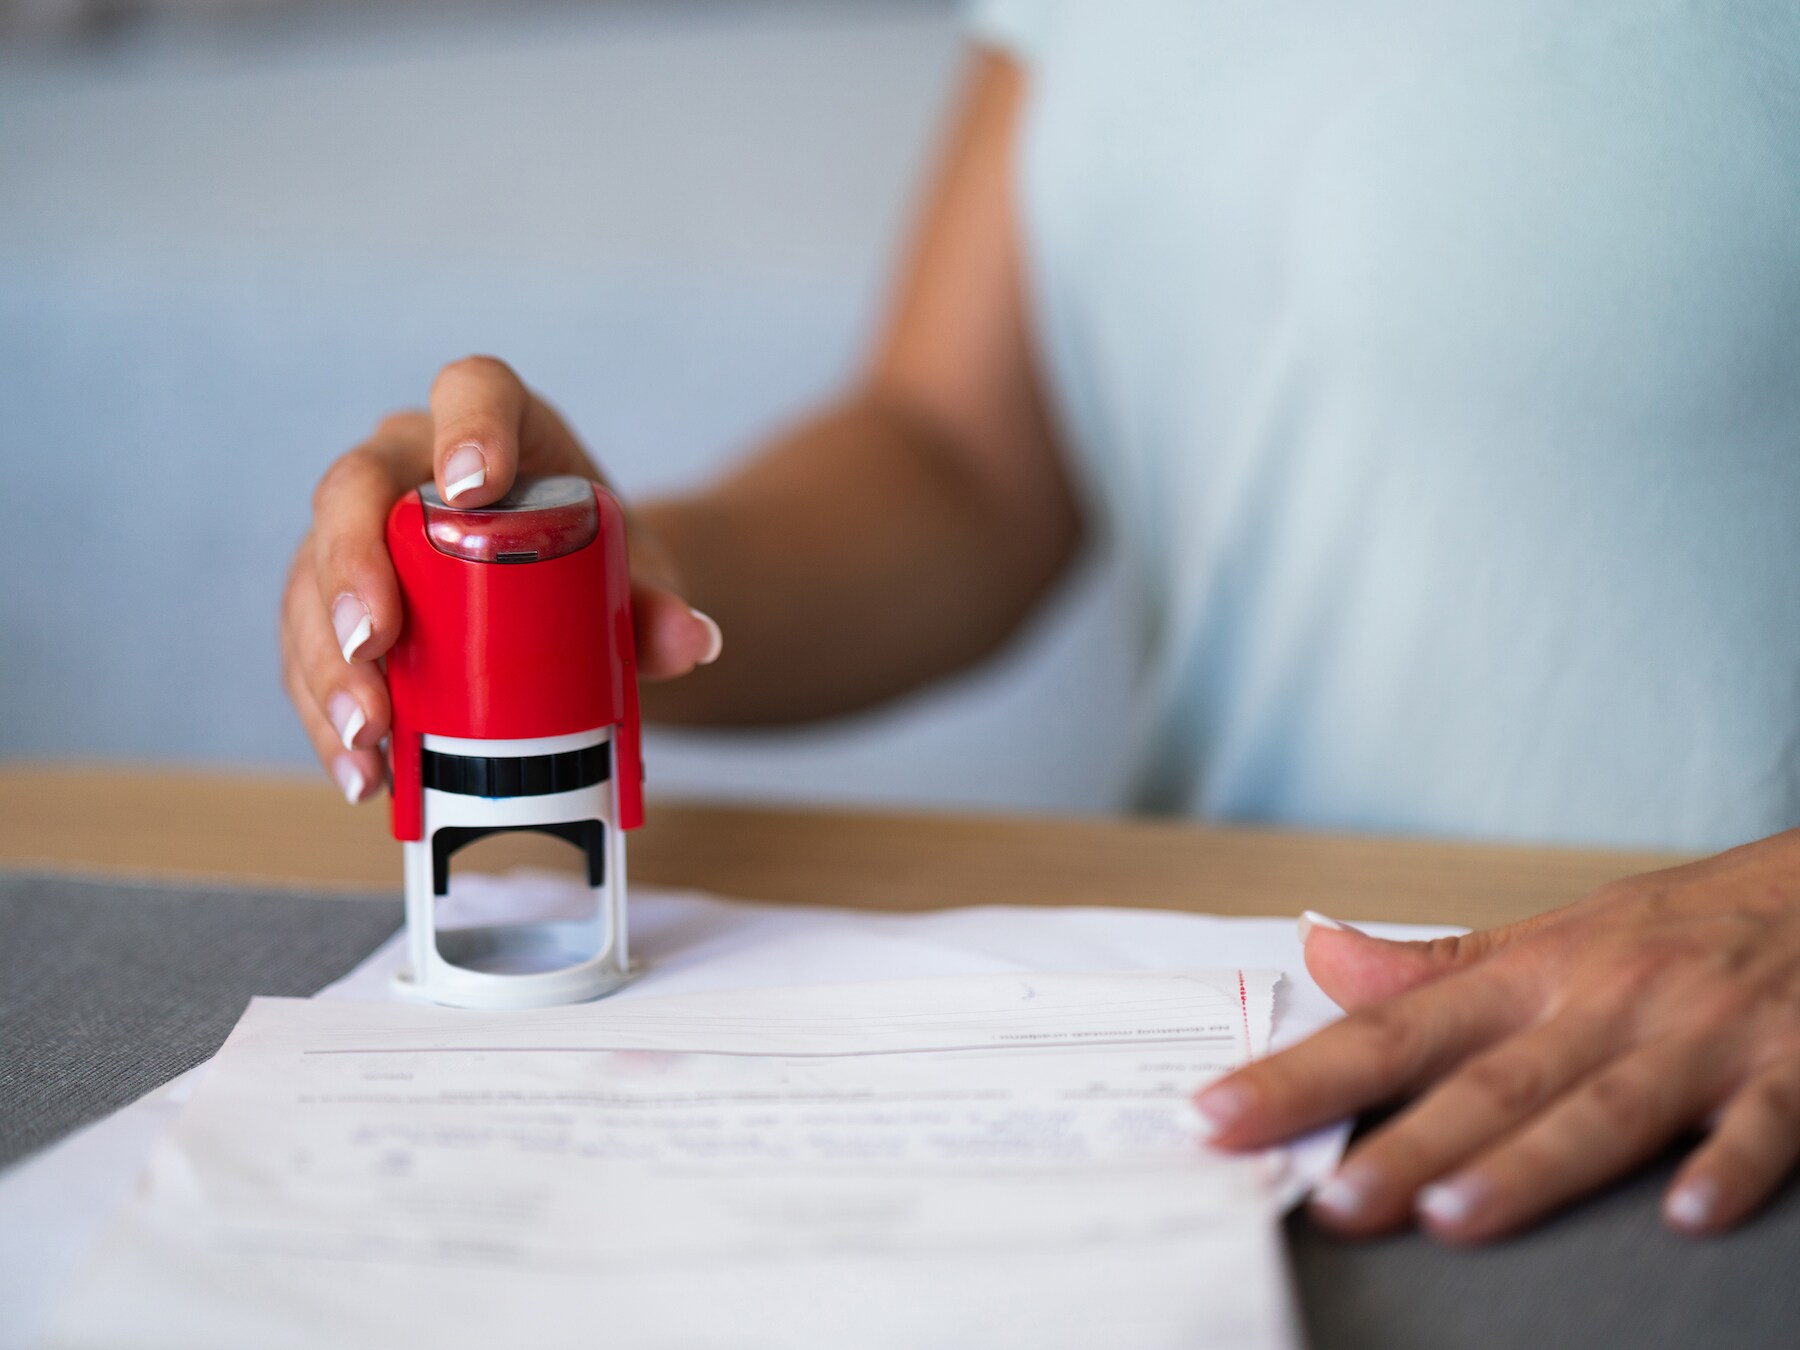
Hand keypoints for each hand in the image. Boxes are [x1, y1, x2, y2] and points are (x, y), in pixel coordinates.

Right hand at [281, 356, 721, 803]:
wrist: (572, 606)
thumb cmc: (596, 566)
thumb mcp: (634, 579)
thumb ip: (658, 603)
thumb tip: (692, 640)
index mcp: (498, 425)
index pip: (473, 391)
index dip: (465, 429)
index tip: (469, 492)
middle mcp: (411, 462)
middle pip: (356, 487)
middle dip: (353, 569)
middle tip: (374, 644)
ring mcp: (363, 529)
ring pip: (313, 576)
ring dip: (327, 662)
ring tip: (367, 738)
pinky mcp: (334, 599)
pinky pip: (308, 645)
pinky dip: (328, 713)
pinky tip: (361, 770)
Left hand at [1195, 829, 1799, 1242]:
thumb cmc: (1690, 921)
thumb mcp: (1561, 933)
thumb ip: (1442, 966)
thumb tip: (1322, 954)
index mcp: (1535, 974)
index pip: (1395, 1028)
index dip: (1306, 1073)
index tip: (1222, 1114)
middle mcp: (1602, 1003)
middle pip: (1487, 1081)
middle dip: (1405, 1141)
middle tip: (1329, 1198)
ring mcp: (1698, 1036)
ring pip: (1602, 1106)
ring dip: (1530, 1162)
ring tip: (1453, 1215)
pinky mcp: (1795, 1068)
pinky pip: (1761, 1124)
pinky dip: (1727, 1163)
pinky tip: (1684, 1212)